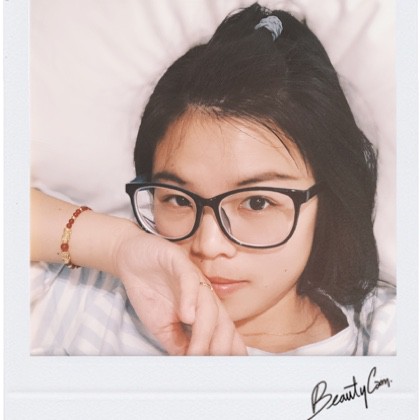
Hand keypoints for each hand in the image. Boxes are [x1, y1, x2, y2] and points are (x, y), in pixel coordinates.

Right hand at [112, 224, 246, 355]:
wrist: (132, 259)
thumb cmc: (149, 290)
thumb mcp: (162, 325)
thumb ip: (177, 343)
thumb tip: (189, 366)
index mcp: (204, 309)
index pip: (224, 332)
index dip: (227, 352)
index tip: (222, 373)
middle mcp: (204, 294)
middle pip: (223, 321)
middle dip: (220, 347)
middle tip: (211, 367)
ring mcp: (194, 278)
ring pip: (208, 305)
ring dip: (204, 331)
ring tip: (197, 351)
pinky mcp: (180, 262)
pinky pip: (190, 280)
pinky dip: (190, 299)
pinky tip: (187, 315)